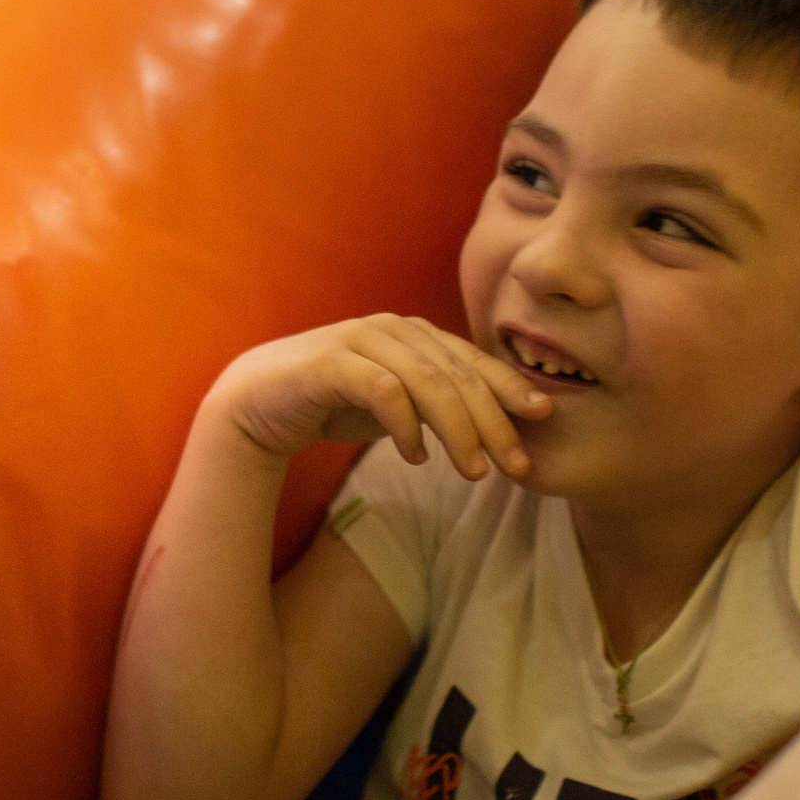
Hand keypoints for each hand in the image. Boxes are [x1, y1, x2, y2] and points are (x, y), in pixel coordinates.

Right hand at [214, 315, 550, 479]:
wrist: (257, 402)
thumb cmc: (334, 401)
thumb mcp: (397, 405)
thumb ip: (438, 405)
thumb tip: (497, 425)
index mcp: (413, 333)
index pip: (472, 360)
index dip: (509, 387)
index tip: (542, 418)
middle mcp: (392, 328)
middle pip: (458, 374)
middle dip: (493, 421)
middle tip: (515, 465)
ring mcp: (360, 340)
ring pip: (429, 382)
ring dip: (458, 429)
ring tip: (474, 470)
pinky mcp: (331, 362)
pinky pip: (384, 391)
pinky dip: (407, 426)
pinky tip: (417, 458)